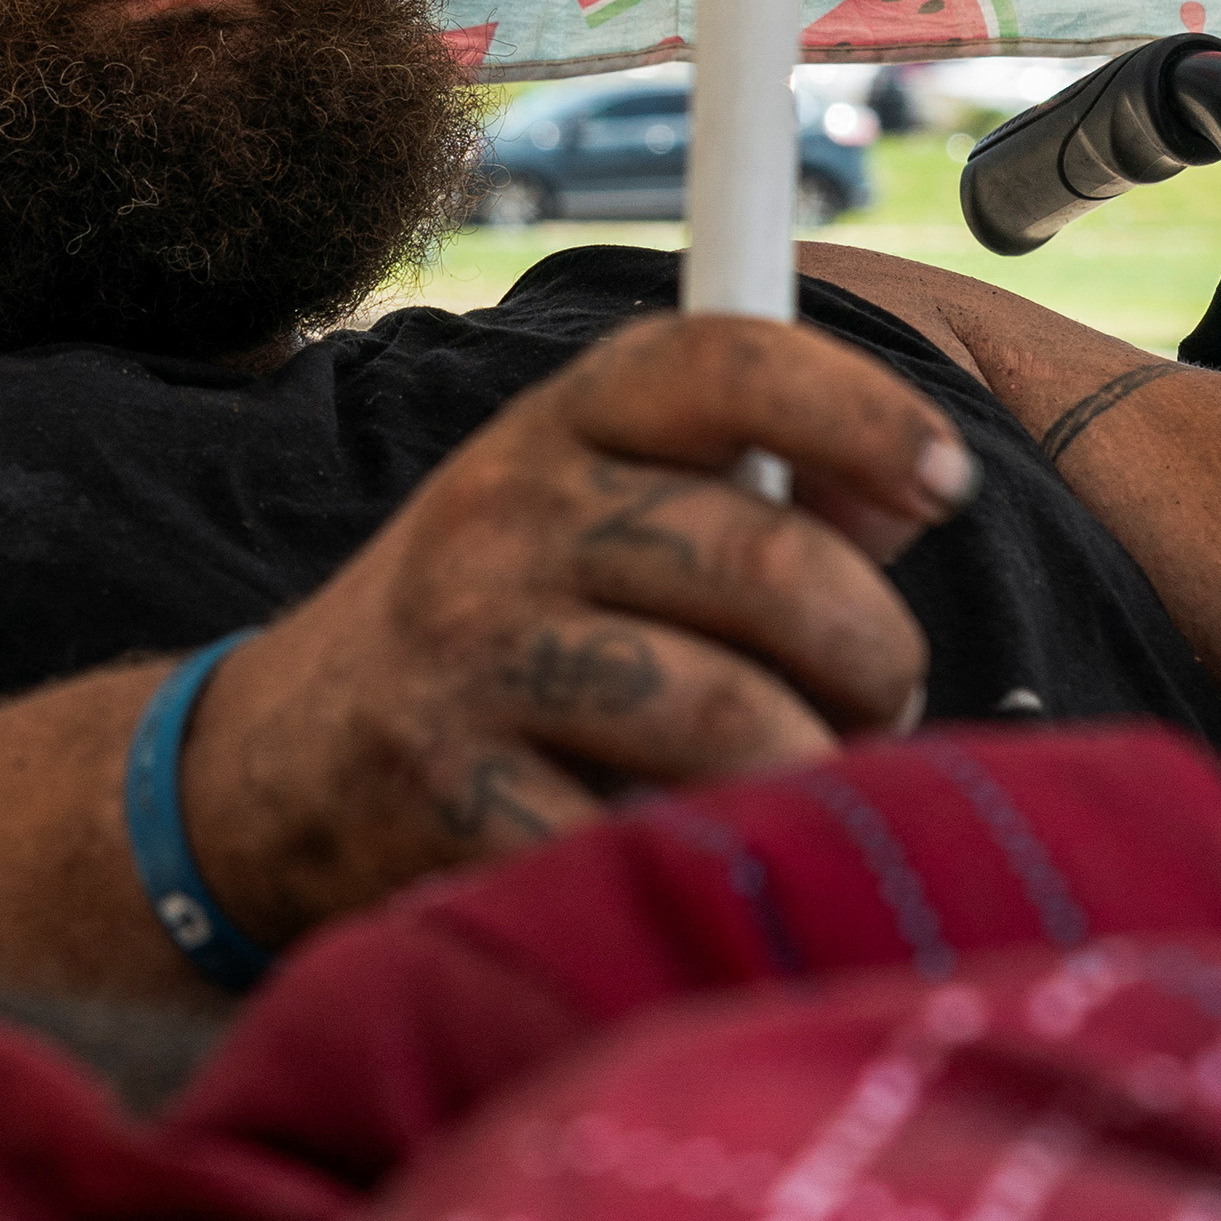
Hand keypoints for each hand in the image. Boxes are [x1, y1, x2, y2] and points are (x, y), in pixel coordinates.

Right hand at [180, 313, 968, 938]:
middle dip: (875, 651)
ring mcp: (467, 657)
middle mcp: (503, 516)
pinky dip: (705, 861)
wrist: (273, 763)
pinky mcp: (447, 797)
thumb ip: (758, 494)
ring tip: (807, 781)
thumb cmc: (499, 630)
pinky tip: (697, 849)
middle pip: (767, 564)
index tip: (947, 481)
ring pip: (732, 719)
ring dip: (814, 771)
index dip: (863, 409)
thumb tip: (915, 487)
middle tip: (882, 697)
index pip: (726, 359)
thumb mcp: (599, 516)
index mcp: (559, 423)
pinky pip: (648, 840)